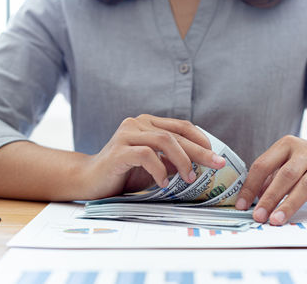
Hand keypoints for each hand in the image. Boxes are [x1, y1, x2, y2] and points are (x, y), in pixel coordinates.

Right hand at [89, 114, 225, 198]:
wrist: (90, 181)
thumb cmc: (124, 174)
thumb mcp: (155, 166)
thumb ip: (173, 160)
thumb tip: (202, 165)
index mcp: (148, 123)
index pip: (181, 126)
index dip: (201, 139)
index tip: (215, 155)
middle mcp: (137, 123)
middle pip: (176, 134)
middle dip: (200, 150)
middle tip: (216, 165)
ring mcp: (126, 134)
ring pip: (164, 140)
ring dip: (182, 160)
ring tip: (190, 177)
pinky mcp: (118, 150)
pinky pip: (146, 155)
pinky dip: (159, 169)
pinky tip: (163, 183)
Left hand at [235, 135, 306, 224]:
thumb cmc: (303, 167)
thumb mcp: (284, 166)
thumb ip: (267, 180)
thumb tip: (249, 201)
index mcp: (286, 144)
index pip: (263, 165)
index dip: (250, 186)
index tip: (241, 206)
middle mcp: (306, 149)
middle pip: (285, 175)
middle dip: (270, 198)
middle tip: (259, 216)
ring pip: (306, 185)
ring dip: (289, 204)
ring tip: (277, 220)